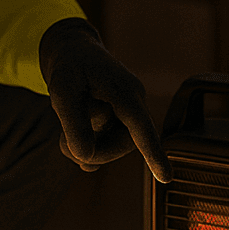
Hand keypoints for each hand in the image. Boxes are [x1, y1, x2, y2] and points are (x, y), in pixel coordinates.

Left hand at [39, 17, 171, 182]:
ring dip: (89, 147)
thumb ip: (74, 125)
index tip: (166, 178)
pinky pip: (112, 143)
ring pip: (116, 146)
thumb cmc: (69, 68)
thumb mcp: (62, 93)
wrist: (74, 51)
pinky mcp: (124, 117)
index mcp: (124, 92)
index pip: (142, 128)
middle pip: (123, 145)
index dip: (153, 154)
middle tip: (63, 144)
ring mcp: (131, 110)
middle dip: (94, 151)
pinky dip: (92, 148)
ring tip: (64, 134)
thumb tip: (87, 159)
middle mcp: (135, 101)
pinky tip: (77, 151)